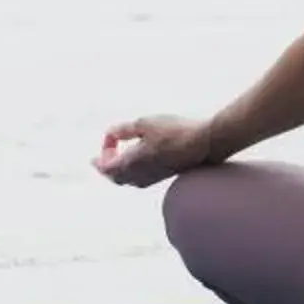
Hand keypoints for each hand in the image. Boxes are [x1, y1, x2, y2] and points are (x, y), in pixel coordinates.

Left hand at [93, 115, 214, 187]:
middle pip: (116, 177)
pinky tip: (140, 161)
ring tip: (119, 158)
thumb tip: (110, 133)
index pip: (106, 168)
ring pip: (129, 180)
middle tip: (102, 157)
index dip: (101, 155)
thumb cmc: (174, 131)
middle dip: (108, 167)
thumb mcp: (144, 123)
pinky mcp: (164, 175)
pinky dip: (133, 172)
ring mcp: (153, 177)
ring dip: (120, 170)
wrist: (202, 144)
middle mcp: (140, 175)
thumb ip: (124, 130)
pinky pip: (141, 179)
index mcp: (132, 163)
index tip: (107, 139)